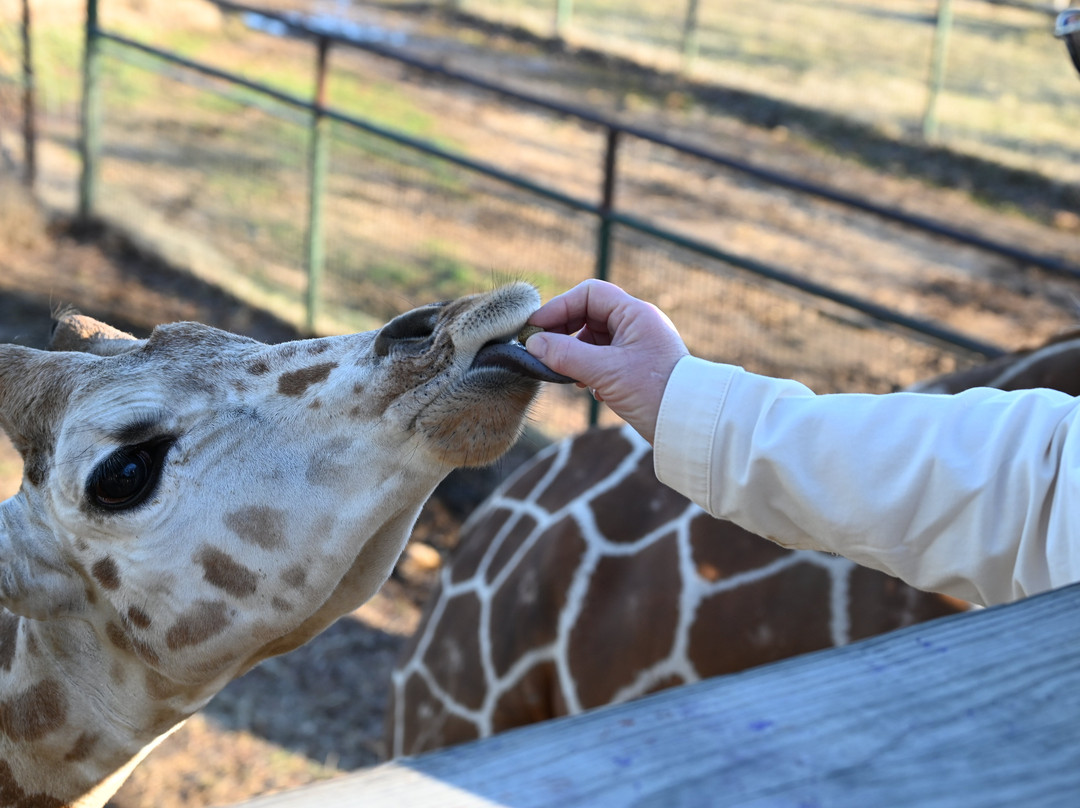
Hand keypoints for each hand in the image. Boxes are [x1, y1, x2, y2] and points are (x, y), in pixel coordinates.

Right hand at [525, 280, 687, 443]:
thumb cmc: (654, 392)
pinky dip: (588, 368)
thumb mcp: (605, 372)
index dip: (559, 307)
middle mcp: (638, 324)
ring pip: (594, 339)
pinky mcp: (636, 368)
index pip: (589, 294)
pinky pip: (603, 358)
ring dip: (574, 353)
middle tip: (541, 350)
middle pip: (589, 314)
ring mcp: (637, 346)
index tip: (535, 328)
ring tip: (563, 372)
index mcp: (635, 314)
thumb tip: (533, 344)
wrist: (690, 425)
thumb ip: (566, 355)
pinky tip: (586, 387)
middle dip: (564, 331)